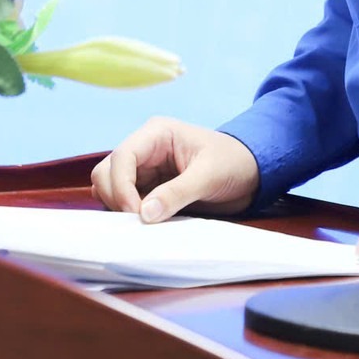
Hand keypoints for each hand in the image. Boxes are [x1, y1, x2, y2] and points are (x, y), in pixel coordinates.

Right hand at [91, 117, 260, 222]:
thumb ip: (177, 193)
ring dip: (119, 206)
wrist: (251, 173)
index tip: (137, 214)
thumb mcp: (209, 176)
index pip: (122, 157)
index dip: (121, 187)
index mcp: (157, 133)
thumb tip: (144, 214)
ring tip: (144, 224)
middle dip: (116, 197)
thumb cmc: (234, 163)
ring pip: (110, 186)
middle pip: (107, 171)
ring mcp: (144, 168)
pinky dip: (128, 213)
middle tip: (138, 222)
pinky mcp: (148, 188)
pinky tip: (145, 224)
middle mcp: (145, 148)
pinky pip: (125, 200)